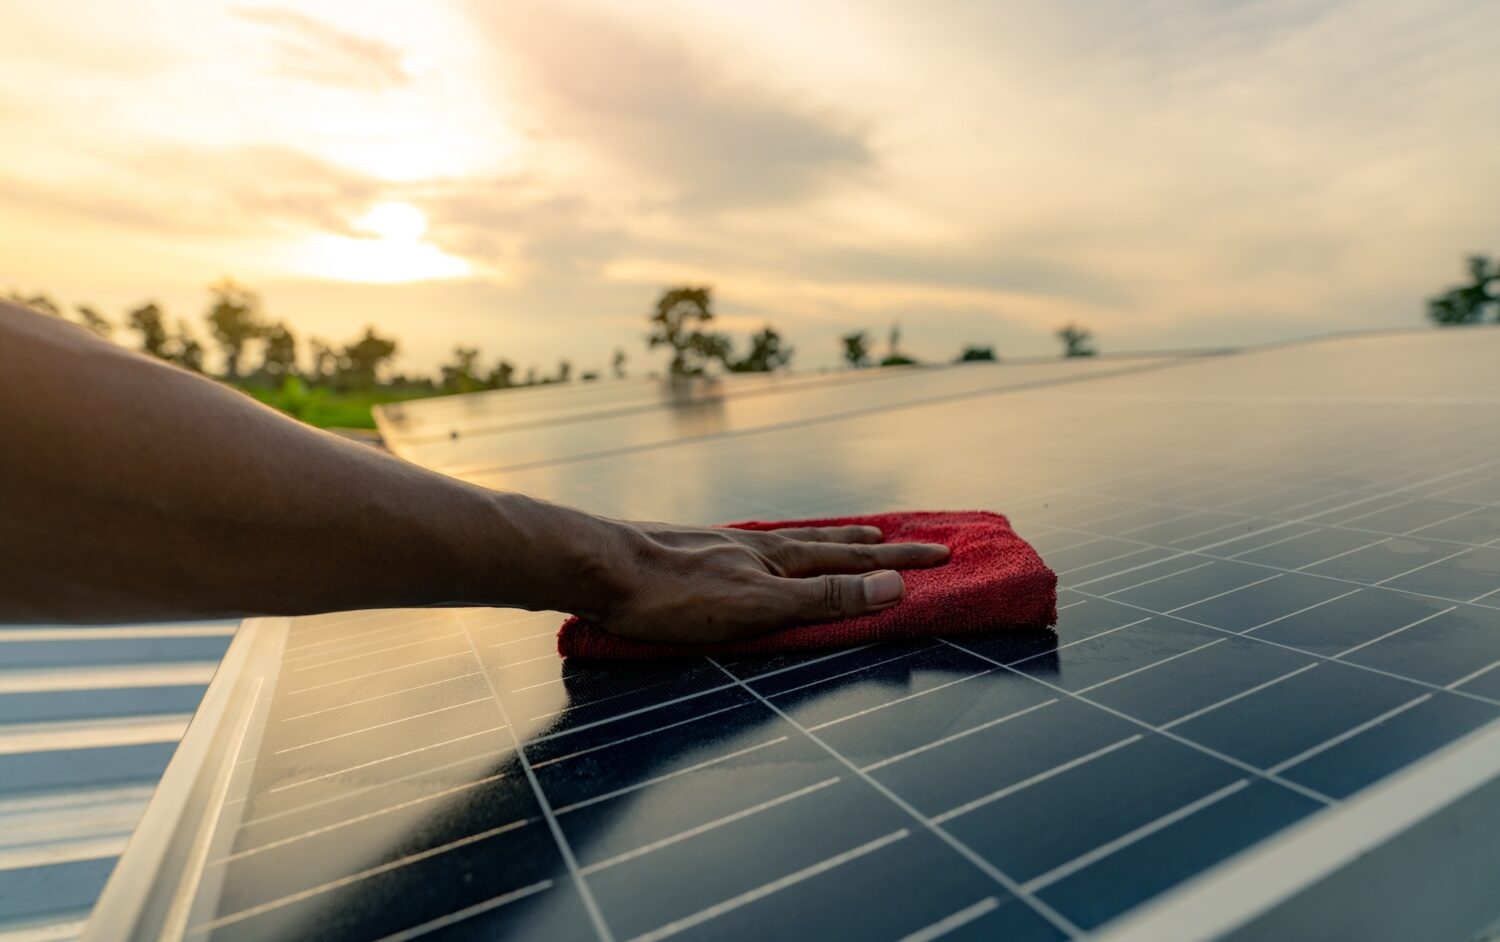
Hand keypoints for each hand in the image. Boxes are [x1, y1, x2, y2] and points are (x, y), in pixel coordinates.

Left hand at [579, 519, 950, 643]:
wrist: (597, 568)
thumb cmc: (673, 597)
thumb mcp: (759, 606)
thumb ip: (825, 598)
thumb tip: (894, 586)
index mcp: (780, 558)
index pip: (855, 558)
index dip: (899, 560)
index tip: (942, 554)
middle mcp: (759, 545)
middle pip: (830, 543)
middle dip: (877, 545)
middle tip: (911, 536)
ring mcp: (727, 546)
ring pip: (795, 541)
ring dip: (833, 540)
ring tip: (855, 533)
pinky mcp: (697, 553)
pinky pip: (761, 546)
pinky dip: (787, 547)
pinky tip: (772, 549)